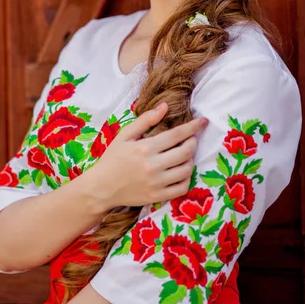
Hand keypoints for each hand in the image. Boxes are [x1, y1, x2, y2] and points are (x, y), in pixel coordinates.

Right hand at [89, 102, 206, 208]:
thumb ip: (146, 120)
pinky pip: (182, 188)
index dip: (193, 127)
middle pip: (185, 152)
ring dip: (191, 159)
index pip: (177, 135)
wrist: (101, 187)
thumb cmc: (113, 158)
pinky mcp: (158, 196)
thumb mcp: (125, 135)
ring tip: (185, 154)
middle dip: (193, 142)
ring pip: (186, 170)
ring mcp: (157, 183)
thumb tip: (165, 106)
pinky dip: (186, 178)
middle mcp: (153, 166)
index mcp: (145, 148)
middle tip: (192, 138)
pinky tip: (182, 171)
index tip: (203, 121)